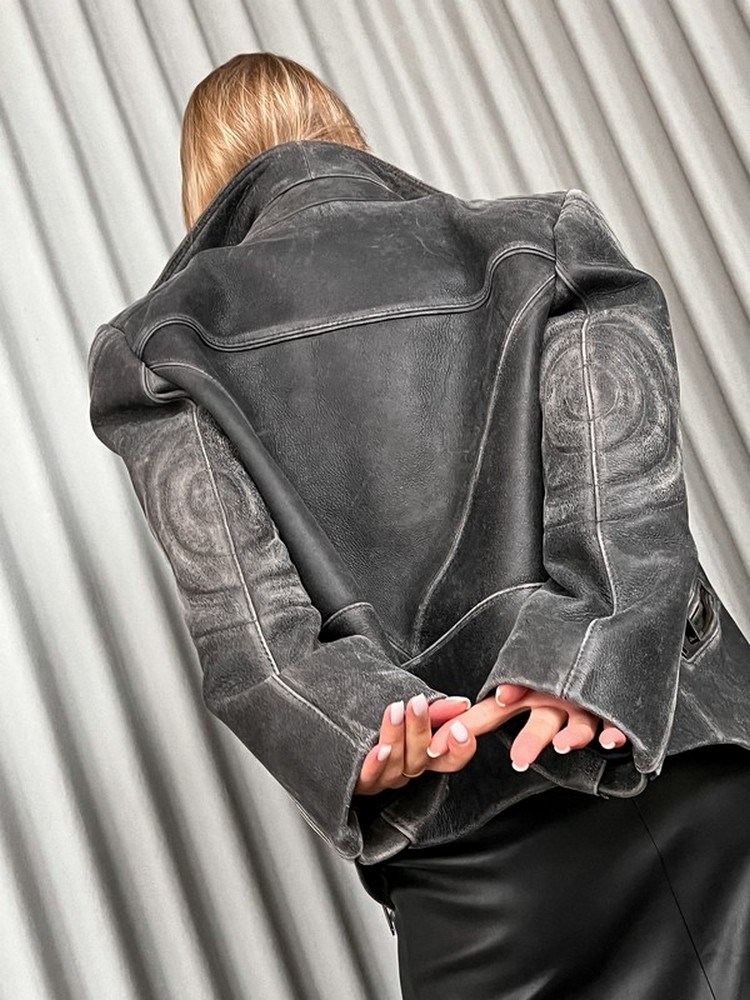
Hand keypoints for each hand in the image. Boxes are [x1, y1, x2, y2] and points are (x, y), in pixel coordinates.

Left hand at [354, 694, 479, 795]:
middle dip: (420, 729)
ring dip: (397, 737)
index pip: (452, 759)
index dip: (461, 748)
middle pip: (422, 758)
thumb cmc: (371, 712)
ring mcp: (384, 777)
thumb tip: (461, 705)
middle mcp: (407, 769)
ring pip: (398, 765)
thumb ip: (434, 708)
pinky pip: (370, 778)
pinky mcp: (359, 781)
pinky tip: (378, 749)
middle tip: (417, 703)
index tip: (460, 727)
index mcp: (424, 753)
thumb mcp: (407, 708)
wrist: (329, 723)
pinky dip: (375, 764)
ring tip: (395, 710)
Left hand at [427, 684, 627, 770]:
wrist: (598, 632)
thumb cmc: (554, 668)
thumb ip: (495, 708)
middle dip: (531, 738)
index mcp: (526, 692)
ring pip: (579, 720)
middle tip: (519, 760)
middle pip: (541, 720)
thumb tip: (453, 726)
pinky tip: (612, 739)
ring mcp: (584, 700)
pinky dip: (615, 729)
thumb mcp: (523, 684)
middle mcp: (553, 696)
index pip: (493, 712)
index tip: (444, 742)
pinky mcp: (612, 704)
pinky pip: (616, 719)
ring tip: (564, 745)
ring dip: (573, 733)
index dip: (471, 726)